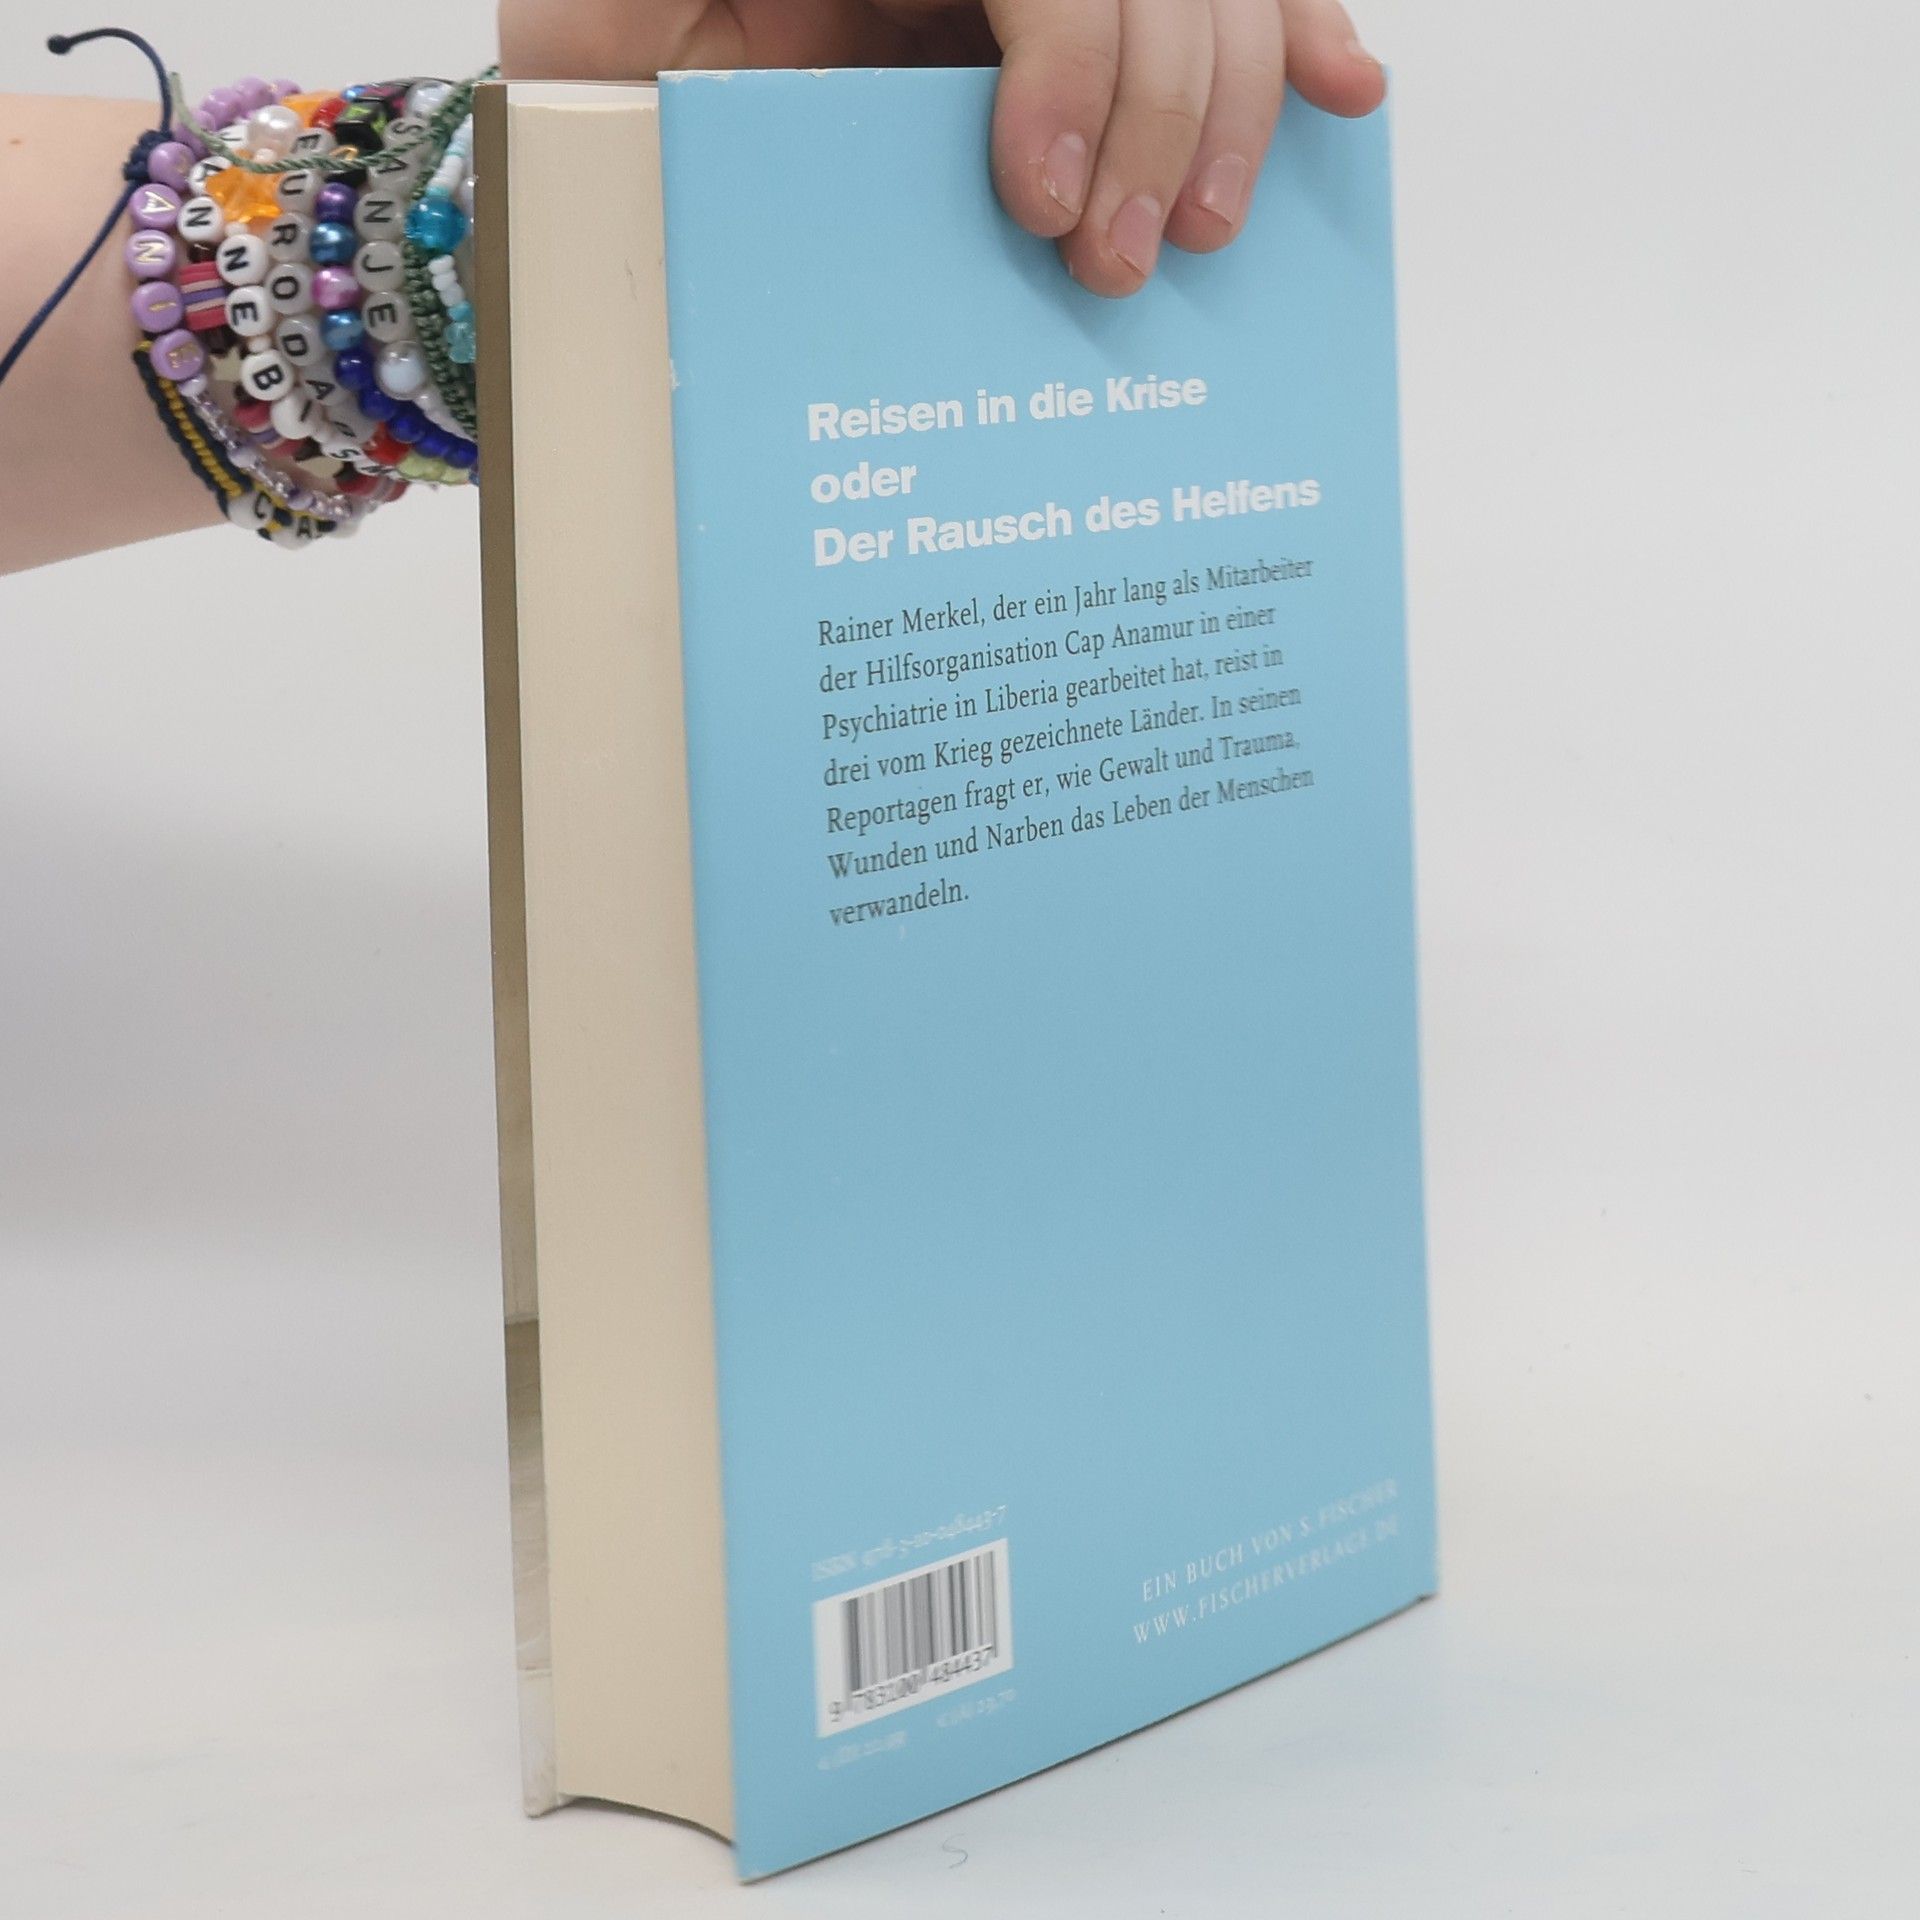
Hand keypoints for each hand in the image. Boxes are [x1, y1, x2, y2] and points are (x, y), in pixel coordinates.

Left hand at [497, 1, 1385, 295]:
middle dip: (1157, 111)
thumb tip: (715, 74)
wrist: (630, 81)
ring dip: (1229, 102)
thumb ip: (642, 28)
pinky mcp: (1079, 32)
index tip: (1040, 200)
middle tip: (1119, 264)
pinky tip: (1342, 91)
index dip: (1072, 59)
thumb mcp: (608, 27)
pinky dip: (1290, 35)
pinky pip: (1220, 5)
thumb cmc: (617, 56)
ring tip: (1203, 231)